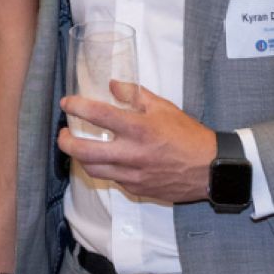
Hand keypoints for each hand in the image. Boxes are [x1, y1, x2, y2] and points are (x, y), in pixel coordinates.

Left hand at [58, 82, 216, 203]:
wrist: (211, 169)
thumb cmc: (189, 135)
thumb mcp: (164, 108)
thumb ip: (135, 95)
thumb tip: (113, 85)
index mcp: (140, 129)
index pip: (98, 115)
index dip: (77, 107)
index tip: (67, 103)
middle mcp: (133, 153)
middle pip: (84, 151)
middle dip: (65, 142)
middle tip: (62, 134)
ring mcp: (133, 174)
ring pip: (93, 169)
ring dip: (80, 158)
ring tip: (79, 147)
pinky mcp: (136, 188)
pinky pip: (111, 178)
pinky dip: (103, 168)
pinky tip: (105, 160)